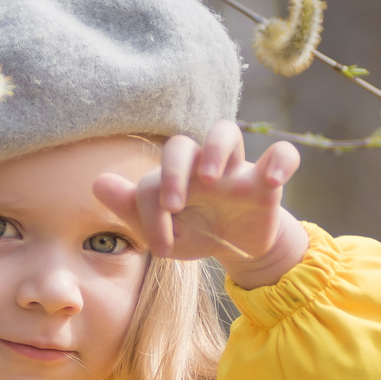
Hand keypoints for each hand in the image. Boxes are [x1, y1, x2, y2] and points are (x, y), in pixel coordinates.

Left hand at [92, 120, 309, 287]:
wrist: (238, 248)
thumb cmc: (196, 232)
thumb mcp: (165, 231)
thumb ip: (132, 208)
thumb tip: (97, 182)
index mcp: (172, 178)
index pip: (154, 179)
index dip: (152, 211)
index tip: (160, 245)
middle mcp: (200, 166)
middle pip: (184, 143)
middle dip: (174, 171)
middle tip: (175, 204)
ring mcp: (235, 170)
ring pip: (226, 130)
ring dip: (215, 149)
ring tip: (212, 180)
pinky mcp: (267, 182)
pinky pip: (282, 154)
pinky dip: (281, 161)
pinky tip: (271, 181)